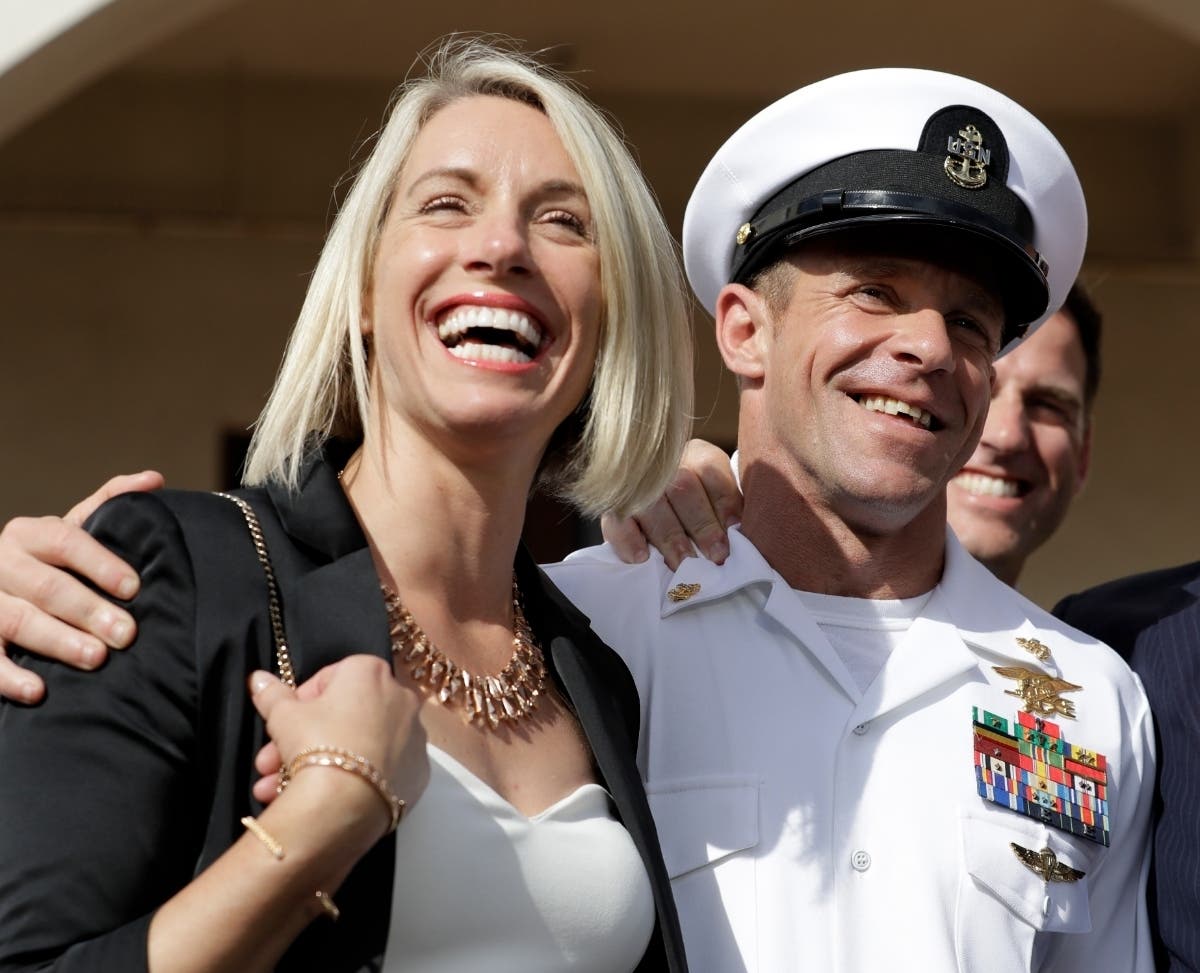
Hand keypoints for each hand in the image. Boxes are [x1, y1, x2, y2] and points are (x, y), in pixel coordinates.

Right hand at [0, 471, 162, 702]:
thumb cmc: (49, 561)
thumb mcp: (72, 531)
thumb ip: (108, 504)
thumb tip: (154, 479)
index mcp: (29, 533)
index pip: (65, 541)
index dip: (100, 563)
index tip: (134, 588)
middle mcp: (1, 563)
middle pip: (46, 586)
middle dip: (88, 610)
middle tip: (127, 634)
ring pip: (17, 620)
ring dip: (58, 641)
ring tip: (96, 659)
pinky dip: (8, 676)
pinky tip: (38, 691)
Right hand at [249, 656, 428, 827]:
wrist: (345, 804)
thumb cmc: (315, 743)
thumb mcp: (283, 716)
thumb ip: (272, 694)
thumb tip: (258, 677)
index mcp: (371, 672)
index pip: (330, 678)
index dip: (301, 703)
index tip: (283, 726)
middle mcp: (401, 697)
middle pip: (343, 716)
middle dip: (302, 741)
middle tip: (271, 764)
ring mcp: (414, 736)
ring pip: (359, 746)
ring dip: (320, 764)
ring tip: (278, 790)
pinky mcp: (418, 772)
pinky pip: (379, 771)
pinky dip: (355, 781)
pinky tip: (322, 799)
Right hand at [600, 439, 742, 569]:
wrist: (657, 514)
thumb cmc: (702, 514)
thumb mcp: (720, 503)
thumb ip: (729, 512)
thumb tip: (741, 534)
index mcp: (696, 455)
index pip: (710, 470)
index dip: (723, 502)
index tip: (735, 532)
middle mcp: (664, 463)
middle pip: (682, 486)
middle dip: (702, 525)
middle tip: (716, 556)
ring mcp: (634, 484)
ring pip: (651, 504)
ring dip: (670, 538)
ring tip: (685, 564)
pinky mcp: (611, 508)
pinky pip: (615, 521)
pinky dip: (628, 539)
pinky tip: (641, 557)